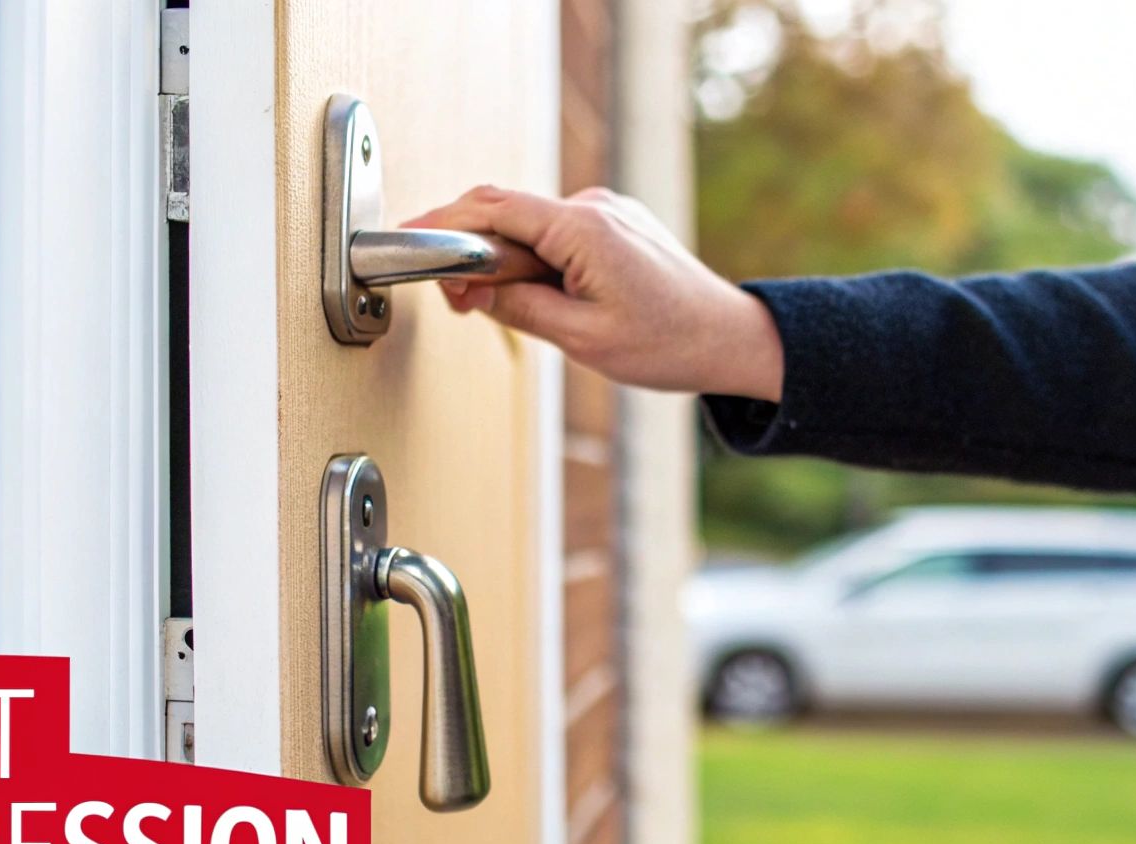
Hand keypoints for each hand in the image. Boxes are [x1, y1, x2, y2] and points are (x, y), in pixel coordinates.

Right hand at [401, 186, 784, 401]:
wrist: (729, 337)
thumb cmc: (668, 344)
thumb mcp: (581, 339)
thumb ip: (518, 307)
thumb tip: (471, 289)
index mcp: (584, 229)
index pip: (492, 209)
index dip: (441, 223)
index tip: (405, 241)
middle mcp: (594, 207)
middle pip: (505, 213)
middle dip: (468, 252)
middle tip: (455, 303)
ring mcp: (606, 211)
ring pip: (528, 226)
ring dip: (502, 262)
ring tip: (497, 309)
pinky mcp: (613, 224)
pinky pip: (554, 233)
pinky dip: (531, 259)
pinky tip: (535, 297)